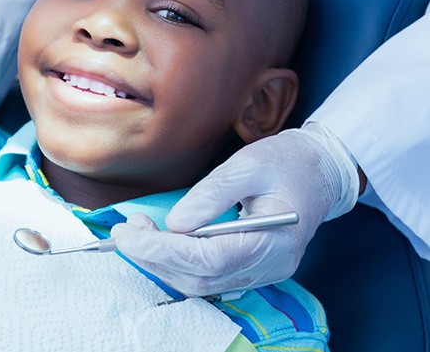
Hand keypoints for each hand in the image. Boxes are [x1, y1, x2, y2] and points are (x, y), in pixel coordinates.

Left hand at [111, 123, 359, 295]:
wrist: (319, 172)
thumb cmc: (287, 163)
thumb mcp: (249, 164)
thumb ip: (212, 194)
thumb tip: (175, 223)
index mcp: (275, 241)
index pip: (209, 260)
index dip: (164, 250)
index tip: (129, 233)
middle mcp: (269, 267)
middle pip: (201, 279)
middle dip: (155, 257)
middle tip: (126, 229)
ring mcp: (262, 272)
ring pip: (201, 284)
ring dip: (161, 263)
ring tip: (137, 232)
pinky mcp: (251, 268)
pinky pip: (208, 277)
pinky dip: (176, 264)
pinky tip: (158, 243)